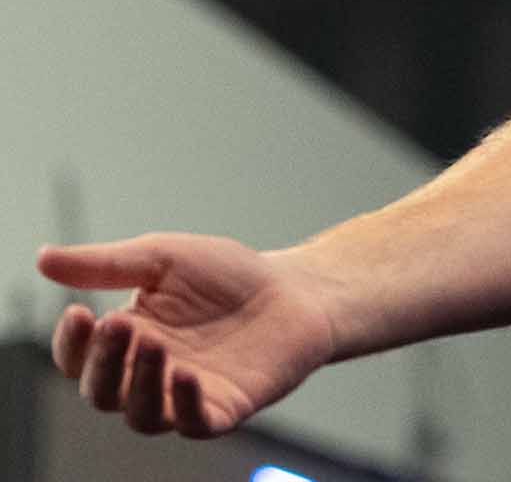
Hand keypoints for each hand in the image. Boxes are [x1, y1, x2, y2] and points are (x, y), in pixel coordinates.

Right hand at [37, 232, 335, 437]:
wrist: (297, 289)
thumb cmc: (229, 275)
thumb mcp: (164, 258)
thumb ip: (107, 264)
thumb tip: (43, 259)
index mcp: (128, 340)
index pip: (78, 358)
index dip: (70, 343)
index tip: (79, 311)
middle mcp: (149, 374)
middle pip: (102, 391)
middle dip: (103, 362)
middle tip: (117, 324)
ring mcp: (186, 395)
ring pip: (141, 415)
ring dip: (139, 384)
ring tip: (154, 345)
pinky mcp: (224, 408)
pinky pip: (193, 423)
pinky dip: (183, 405)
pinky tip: (184, 375)